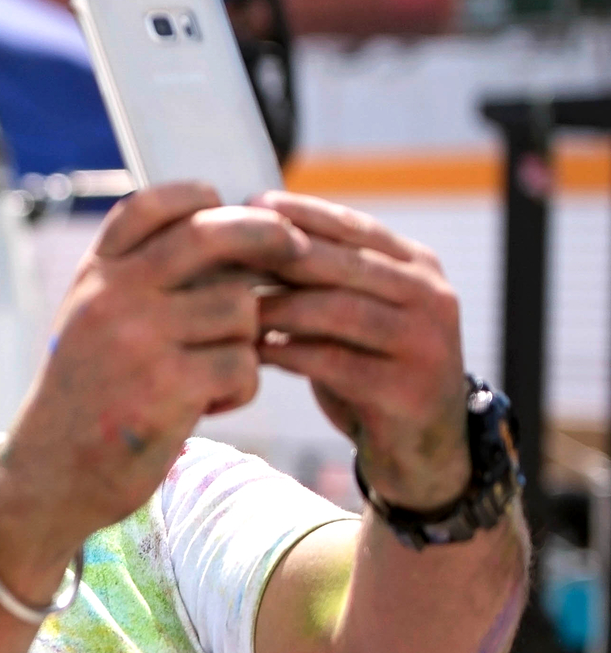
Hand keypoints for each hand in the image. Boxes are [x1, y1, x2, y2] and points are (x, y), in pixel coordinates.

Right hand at [0, 184, 305, 557]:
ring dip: (246, 340)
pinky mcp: (169, 387)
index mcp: (94, 276)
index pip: (150, 206)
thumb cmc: (84, 395)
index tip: (226, 206)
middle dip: (266, 236)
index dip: (198, 197)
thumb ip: (137, 278)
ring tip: (213, 370)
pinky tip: (206, 405)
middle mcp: (112, 297)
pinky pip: (243, 365)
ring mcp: (140, 339)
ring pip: (240, 308)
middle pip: (210, 235)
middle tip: (295, 247)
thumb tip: (228, 236)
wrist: (49, 471)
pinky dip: (239, 387)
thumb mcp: (89, 320)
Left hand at [254, 192, 469, 509]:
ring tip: (225, 307)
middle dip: (277, 255)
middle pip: (342, 263)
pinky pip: (333, 361)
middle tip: (221, 254)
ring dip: (275, 307)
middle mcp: (430, 297)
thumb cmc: (367, 366)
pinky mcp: (408, 389)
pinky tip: (249, 351)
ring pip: (336, 310)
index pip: (352, 226)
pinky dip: (285, 352)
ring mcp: (426, 343)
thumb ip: (319, 275)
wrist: (420, 446)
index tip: (244, 206)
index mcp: (417, 267)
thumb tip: (244, 224)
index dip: (297, 213)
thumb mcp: (352, 312)